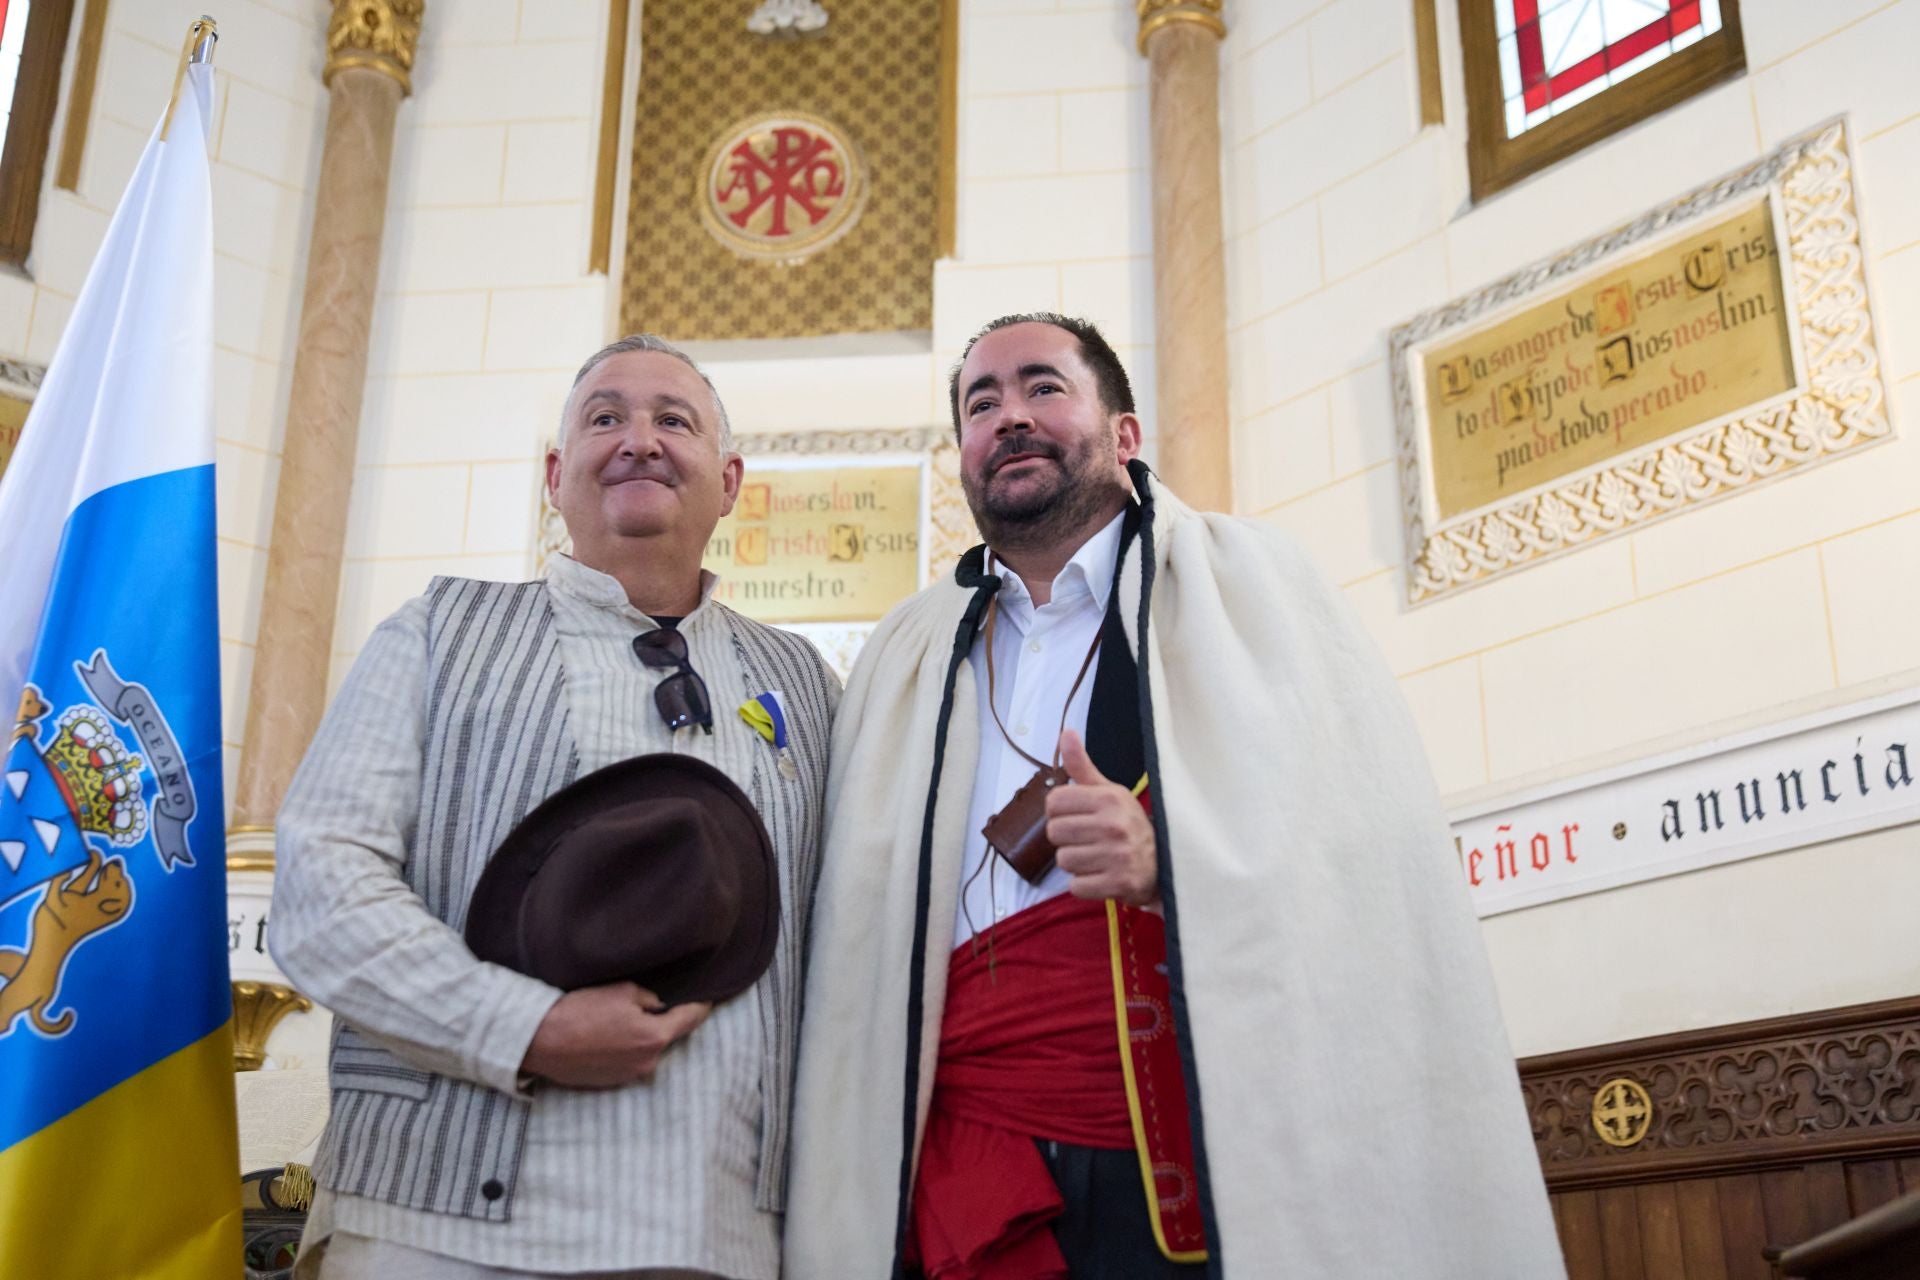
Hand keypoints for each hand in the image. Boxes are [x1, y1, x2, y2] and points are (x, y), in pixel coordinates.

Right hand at [519, 982, 711, 1088]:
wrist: (541, 1039)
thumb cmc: (582, 1010)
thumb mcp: (624, 991)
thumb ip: (651, 1000)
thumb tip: (660, 1006)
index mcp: (655, 1037)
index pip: (690, 1020)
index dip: (701, 1006)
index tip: (708, 999)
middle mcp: (647, 1062)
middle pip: (666, 1036)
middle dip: (662, 1022)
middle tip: (646, 1005)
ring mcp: (629, 1076)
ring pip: (646, 1049)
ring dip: (640, 1036)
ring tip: (616, 1021)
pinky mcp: (610, 1083)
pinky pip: (628, 1061)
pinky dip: (623, 1049)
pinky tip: (605, 1037)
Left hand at [1046, 730, 1158, 907]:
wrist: (1166, 864)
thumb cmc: (1129, 825)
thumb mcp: (1110, 792)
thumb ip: (1082, 766)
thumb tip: (1065, 732)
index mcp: (1109, 798)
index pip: (1053, 802)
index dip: (1060, 812)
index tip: (1078, 816)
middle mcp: (1114, 824)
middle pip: (1054, 832)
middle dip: (1067, 839)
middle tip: (1089, 839)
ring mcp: (1118, 855)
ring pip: (1064, 860)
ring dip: (1076, 863)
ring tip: (1098, 857)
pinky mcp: (1119, 884)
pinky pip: (1076, 886)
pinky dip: (1085, 884)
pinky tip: (1102, 875)